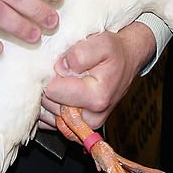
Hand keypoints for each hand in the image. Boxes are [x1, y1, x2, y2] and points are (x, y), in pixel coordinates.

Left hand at [38, 21, 155, 130]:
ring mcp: (82, 126)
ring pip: (46, 113)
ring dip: (51, 95)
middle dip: (52, 85)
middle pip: (47, 103)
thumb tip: (60, 67)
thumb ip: (80, 54)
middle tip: (67, 72)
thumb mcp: (103, 43)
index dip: (54, 73)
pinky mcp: (75, 129)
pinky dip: (50, 106)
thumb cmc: (115, 53)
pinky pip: (49, 121)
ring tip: (67, 80)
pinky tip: (62, 92)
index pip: (52, 91)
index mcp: (97, 98)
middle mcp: (90, 118)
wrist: (126, 63)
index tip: (65, 64)